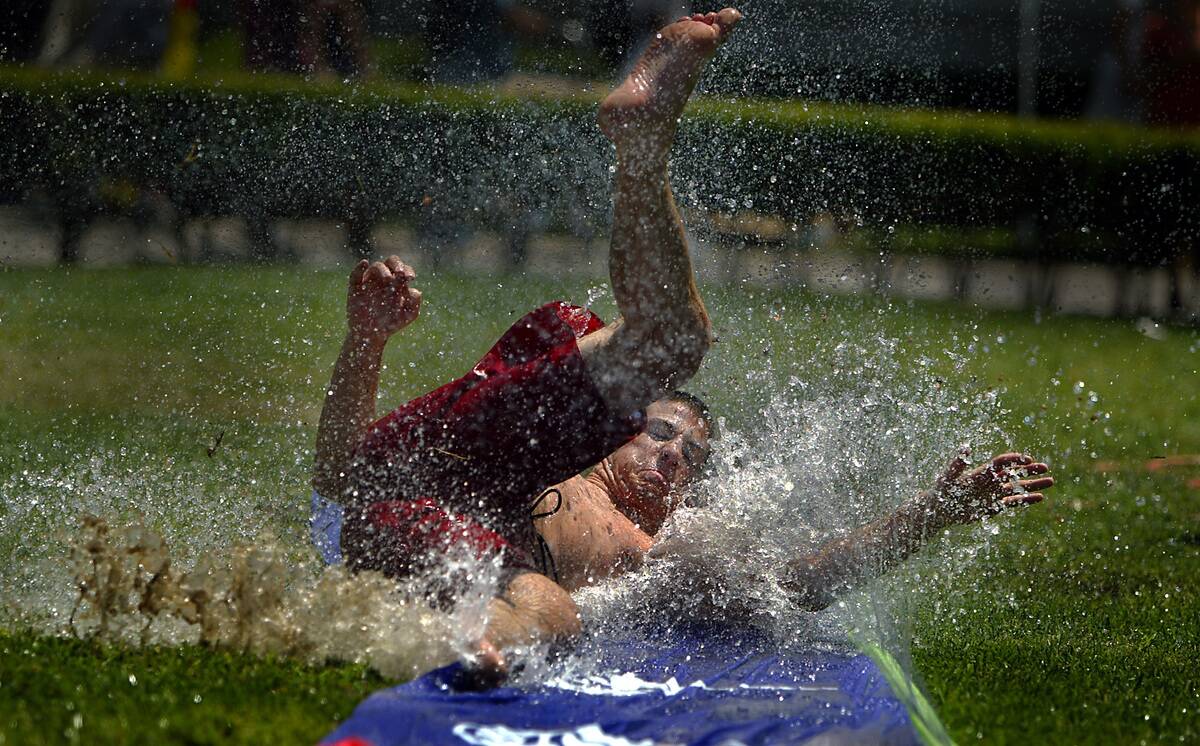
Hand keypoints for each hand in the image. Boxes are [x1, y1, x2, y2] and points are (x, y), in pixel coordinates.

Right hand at [346, 256, 421, 341]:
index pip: (404, 269)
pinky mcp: (356, 287)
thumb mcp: (408, 315)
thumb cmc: (392, 323)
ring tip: (388, 279)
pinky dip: (359, 268)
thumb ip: (415, 302)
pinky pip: (355, 275)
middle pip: (391, 262)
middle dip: (397, 264)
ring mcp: (370, 281)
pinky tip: (364, 264)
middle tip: (400, 273)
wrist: (371, 335)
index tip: (410, 278)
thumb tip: (414, 289)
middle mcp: (384, 279)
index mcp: (398, 283)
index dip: (408, 270)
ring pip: (376, 267)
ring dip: (383, 270)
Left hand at [925, 448, 1053, 525]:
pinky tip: (1040, 498)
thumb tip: (965, 447)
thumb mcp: (948, 476)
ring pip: (1018, 488)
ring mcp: (994, 494)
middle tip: (1046, 467)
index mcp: (982, 472)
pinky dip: (1026, 500)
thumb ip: (957, 463)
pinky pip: (1013, 503)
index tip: (1028, 459)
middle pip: (1014, 473)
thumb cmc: (942, 490)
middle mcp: (991, 481)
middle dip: (1030, 470)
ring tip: (1051, 481)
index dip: (1014, 460)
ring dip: (1034, 485)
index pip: (1002, 462)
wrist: (939, 509)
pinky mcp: (994, 507)